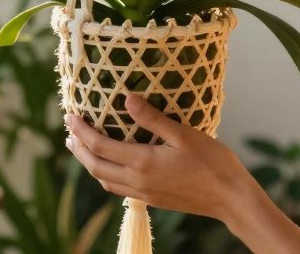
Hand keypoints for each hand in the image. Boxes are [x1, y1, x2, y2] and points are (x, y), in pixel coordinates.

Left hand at [64, 94, 261, 224]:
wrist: (231, 199)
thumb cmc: (213, 163)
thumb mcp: (184, 134)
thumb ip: (153, 118)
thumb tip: (126, 99)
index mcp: (142, 162)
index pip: (99, 146)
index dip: (80, 131)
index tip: (69, 117)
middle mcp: (138, 181)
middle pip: (95, 166)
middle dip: (78, 150)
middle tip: (69, 133)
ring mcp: (145, 193)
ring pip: (105, 181)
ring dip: (90, 164)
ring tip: (83, 149)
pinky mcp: (154, 199)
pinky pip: (120, 188)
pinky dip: (107, 175)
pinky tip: (113, 165)